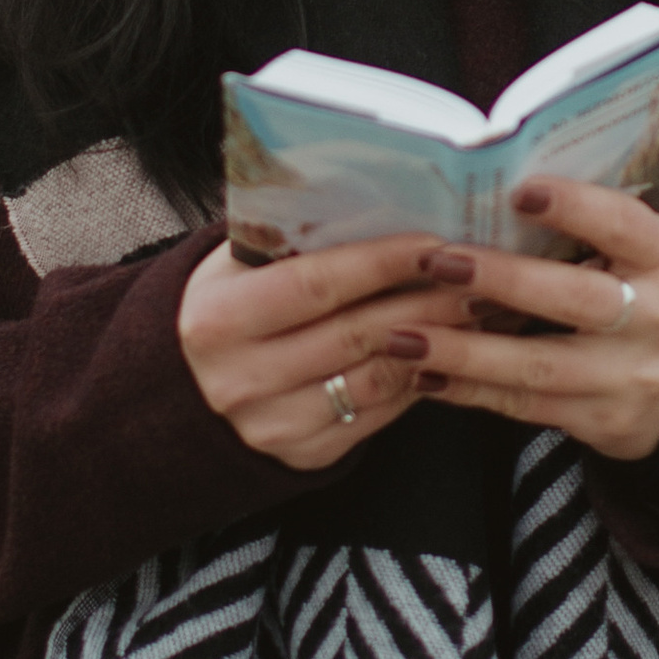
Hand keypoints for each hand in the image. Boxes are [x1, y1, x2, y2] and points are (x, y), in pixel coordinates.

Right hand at [178, 233, 469, 470]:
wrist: (176, 394)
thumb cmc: (221, 309)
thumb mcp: (230, 267)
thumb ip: (287, 241)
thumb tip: (376, 202)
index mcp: (218, 319)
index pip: (317, 285)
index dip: (383, 262)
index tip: (436, 241)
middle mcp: (241, 378)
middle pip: (358, 334)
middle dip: (430, 302)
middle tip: (481, 276)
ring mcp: (272, 425)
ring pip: (377, 379)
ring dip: (439, 344)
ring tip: (479, 311)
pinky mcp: (301, 456)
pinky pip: (377, 416)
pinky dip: (418, 381)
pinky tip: (449, 352)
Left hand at [399, 179, 658, 462]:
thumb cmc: (649, 287)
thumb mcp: (647, 245)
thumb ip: (594, 222)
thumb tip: (501, 183)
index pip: (623, 225)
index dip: (574, 208)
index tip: (518, 192)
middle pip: (575, 300)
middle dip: (500, 281)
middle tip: (437, 262)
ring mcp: (634, 377)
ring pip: (538, 365)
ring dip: (463, 351)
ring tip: (401, 336)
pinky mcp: (606, 421)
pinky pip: (526, 407)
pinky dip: (470, 391)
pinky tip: (425, 375)